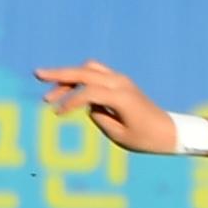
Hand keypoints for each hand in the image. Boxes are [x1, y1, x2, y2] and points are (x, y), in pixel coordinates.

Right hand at [35, 59, 179, 152]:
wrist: (170, 132)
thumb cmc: (146, 138)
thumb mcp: (119, 135)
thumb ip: (99, 117)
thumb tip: (86, 105)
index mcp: (121, 97)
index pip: (88, 91)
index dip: (69, 101)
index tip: (56, 113)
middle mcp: (121, 83)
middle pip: (85, 71)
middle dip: (59, 73)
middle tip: (37, 74)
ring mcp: (122, 80)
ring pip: (89, 69)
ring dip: (69, 76)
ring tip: (50, 93)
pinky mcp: (121, 83)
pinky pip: (96, 74)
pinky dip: (80, 79)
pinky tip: (66, 92)